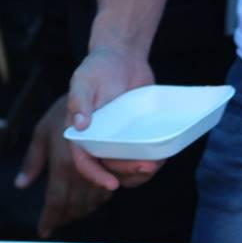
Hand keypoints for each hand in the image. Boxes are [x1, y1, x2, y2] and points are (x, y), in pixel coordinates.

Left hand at [15, 96, 112, 237]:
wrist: (114, 72)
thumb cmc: (71, 101)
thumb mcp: (45, 126)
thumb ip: (33, 158)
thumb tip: (21, 185)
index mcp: (63, 160)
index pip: (56, 199)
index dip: (50, 218)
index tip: (44, 232)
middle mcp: (85, 165)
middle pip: (76, 204)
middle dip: (67, 216)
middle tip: (57, 224)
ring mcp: (106, 164)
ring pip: (95, 200)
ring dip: (84, 210)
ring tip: (73, 215)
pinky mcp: (123, 159)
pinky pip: (111, 188)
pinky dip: (100, 196)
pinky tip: (94, 198)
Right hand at [67, 46, 164, 189]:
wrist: (124, 58)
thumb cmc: (100, 66)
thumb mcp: (85, 80)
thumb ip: (79, 101)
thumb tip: (79, 126)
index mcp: (80, 133)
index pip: (84, 162)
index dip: (96, 176)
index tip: (111, 184)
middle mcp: (97, 142)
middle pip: (110, 168)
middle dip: (128, 172)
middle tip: (148, 165)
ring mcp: (116, 142)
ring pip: (126, 170)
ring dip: (141, 173)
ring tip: (157, 163)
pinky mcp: (134, 138)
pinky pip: (140, 157)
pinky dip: (151, 161)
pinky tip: (162, 156)